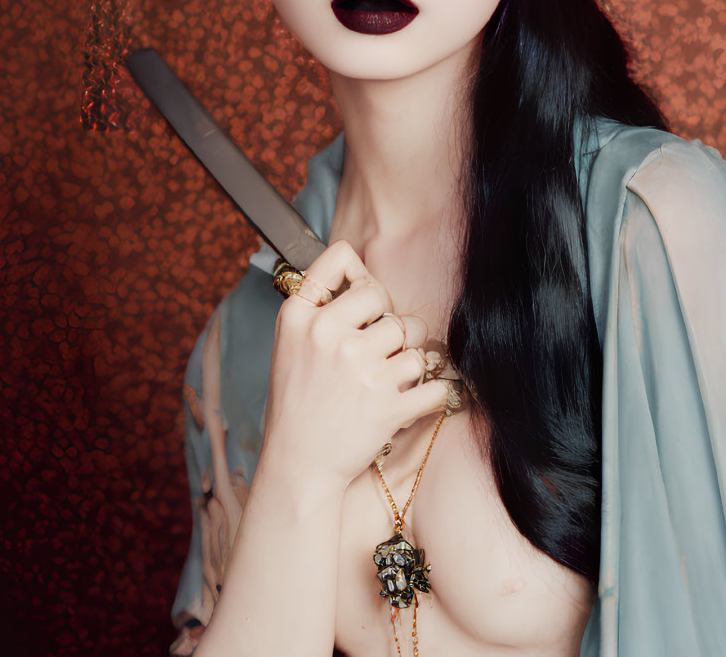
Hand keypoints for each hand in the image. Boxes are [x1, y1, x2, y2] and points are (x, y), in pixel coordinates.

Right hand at [261, 240, 451, 489]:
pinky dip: (435, 394)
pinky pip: (435, 384)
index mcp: (300, 317)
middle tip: (380, 348)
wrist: (298, 467)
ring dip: (409, 360)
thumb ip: (320, 307)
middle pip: (385, 297)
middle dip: (389, 320)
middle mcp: (329, 336)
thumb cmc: (298, 404)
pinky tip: (421, 400)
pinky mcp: (388, 405)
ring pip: (413, 340)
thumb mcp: (290, 344)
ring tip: (389, 380)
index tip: (364, 300)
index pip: (342, 258)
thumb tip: (363, 273)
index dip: (361, 276)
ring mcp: (360, 370)